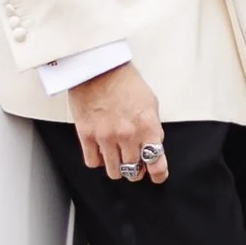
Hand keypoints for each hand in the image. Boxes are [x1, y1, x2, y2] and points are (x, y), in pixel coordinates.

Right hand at [69, 60, 167, 182]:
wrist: (97, 68)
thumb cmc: (124, 81)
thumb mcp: (150, 103)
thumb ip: (153, 127)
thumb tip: (153, 145)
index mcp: (147, 126)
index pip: (157, 163)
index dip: (158, 174)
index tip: (157, 176)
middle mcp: (127, 135)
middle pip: (134, 171)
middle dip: (135, 169)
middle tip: (133, 162)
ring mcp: (106, 136)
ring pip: (114, 171)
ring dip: (117, 167)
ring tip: (116, 157)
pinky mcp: (87, 135)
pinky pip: (93, 162)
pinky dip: (98, 159)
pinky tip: (101, 150)